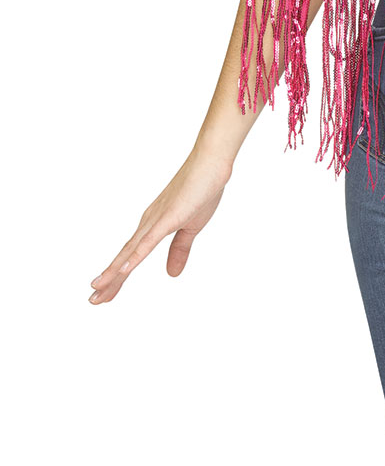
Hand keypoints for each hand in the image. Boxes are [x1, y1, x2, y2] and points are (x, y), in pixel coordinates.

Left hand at [88, 145, 232, 304]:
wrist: (211, 165)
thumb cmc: (201, 191)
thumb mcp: (191, 228)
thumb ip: (180, 250)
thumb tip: (171, 274)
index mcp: (152, 226)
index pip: (131, 257)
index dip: (117, 276)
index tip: (104, 293)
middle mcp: (147, 224)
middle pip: (124, 258)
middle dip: (109, 280)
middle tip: (93, 300)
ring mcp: (155, 221)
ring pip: (130, 252)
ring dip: (113, 272)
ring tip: (97, 290)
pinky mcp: (167, 218)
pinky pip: (148, 241)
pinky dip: (135, 256)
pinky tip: (123, 270)